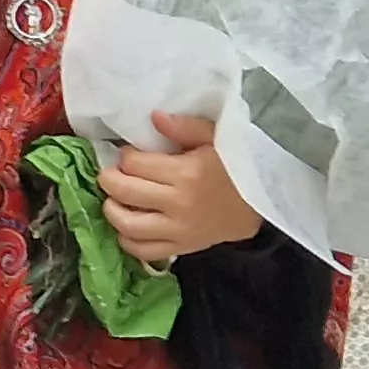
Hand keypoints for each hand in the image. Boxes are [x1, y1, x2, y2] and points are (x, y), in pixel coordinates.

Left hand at [98, 111, 264, 264]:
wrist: (260, 204)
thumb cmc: (236, 166)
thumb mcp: (216, 138)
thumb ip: (184, 127)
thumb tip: (153, 117)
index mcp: (185, 173)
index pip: (135, 164)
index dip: (125, 156)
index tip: (128, 153)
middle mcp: (178, 204)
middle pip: (125, 191)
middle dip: (109, 179)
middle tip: (110, 173)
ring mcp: (178, 230)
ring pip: (128, 225)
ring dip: (111, 210)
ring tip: (112, 199)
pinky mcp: (181, 248)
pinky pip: (144, 251)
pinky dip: (127, 241)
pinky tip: (125, 226)